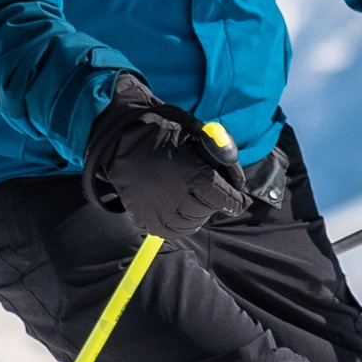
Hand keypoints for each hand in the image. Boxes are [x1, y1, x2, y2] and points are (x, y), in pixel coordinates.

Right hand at [83, 78, 249, 239]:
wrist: (119, 141)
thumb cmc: (158, 132)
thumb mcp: (191, 131)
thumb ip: (217, 151)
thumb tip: (236, 177)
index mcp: (189, 174)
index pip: (222, 197)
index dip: (235, 200)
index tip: (241, 201)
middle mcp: (175, 197)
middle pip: (208, 210)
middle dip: (216, 202)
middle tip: (215, 193)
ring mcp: (158, 211)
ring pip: (192, 223)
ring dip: (200, 213)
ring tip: (198, 200)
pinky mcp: (146, 219)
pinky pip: (173, 231)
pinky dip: (183, 224)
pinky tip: (184, 212)